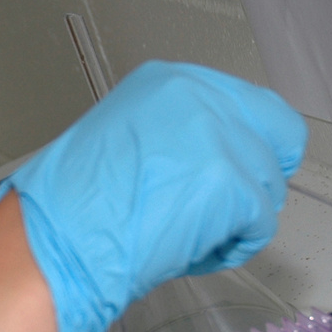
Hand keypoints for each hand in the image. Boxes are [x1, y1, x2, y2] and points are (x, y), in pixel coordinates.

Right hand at [0, 60, 305, 331]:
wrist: (55, 239)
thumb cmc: (70, 205)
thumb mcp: (120, 136)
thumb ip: (173, 135)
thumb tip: (202, 161)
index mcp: (170, 82)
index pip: (250, 104)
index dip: (248, 145)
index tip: (236, 170)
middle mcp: (201, 99)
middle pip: (276, 138)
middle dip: (253, 179)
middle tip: (223, 208)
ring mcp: (220, 141)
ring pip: (268, 186)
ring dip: (237, 218)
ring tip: (190, 232)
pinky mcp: (231, 186)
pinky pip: (260, 226)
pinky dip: (232, 247)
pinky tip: (191, 250)